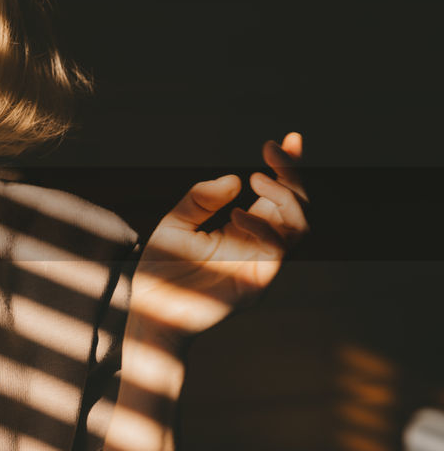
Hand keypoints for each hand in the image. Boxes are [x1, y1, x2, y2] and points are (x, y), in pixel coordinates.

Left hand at [130, 132, 307, 344]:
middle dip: (293, 175)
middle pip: (298, 207)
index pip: (279, 196)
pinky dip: (262, 226)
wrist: (149, 312)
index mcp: (245, 230)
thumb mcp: (175, 224)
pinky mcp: (256, 284)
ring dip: (285, 197)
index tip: (289, 138)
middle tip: (274, 151)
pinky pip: (276, 250)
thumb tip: (234, 178)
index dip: (290, 168)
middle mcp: (260, 246)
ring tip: (257, 177)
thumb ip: (200, 200)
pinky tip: (237, 214)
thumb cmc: (161, 271)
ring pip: (300, 226)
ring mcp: (262, 265)